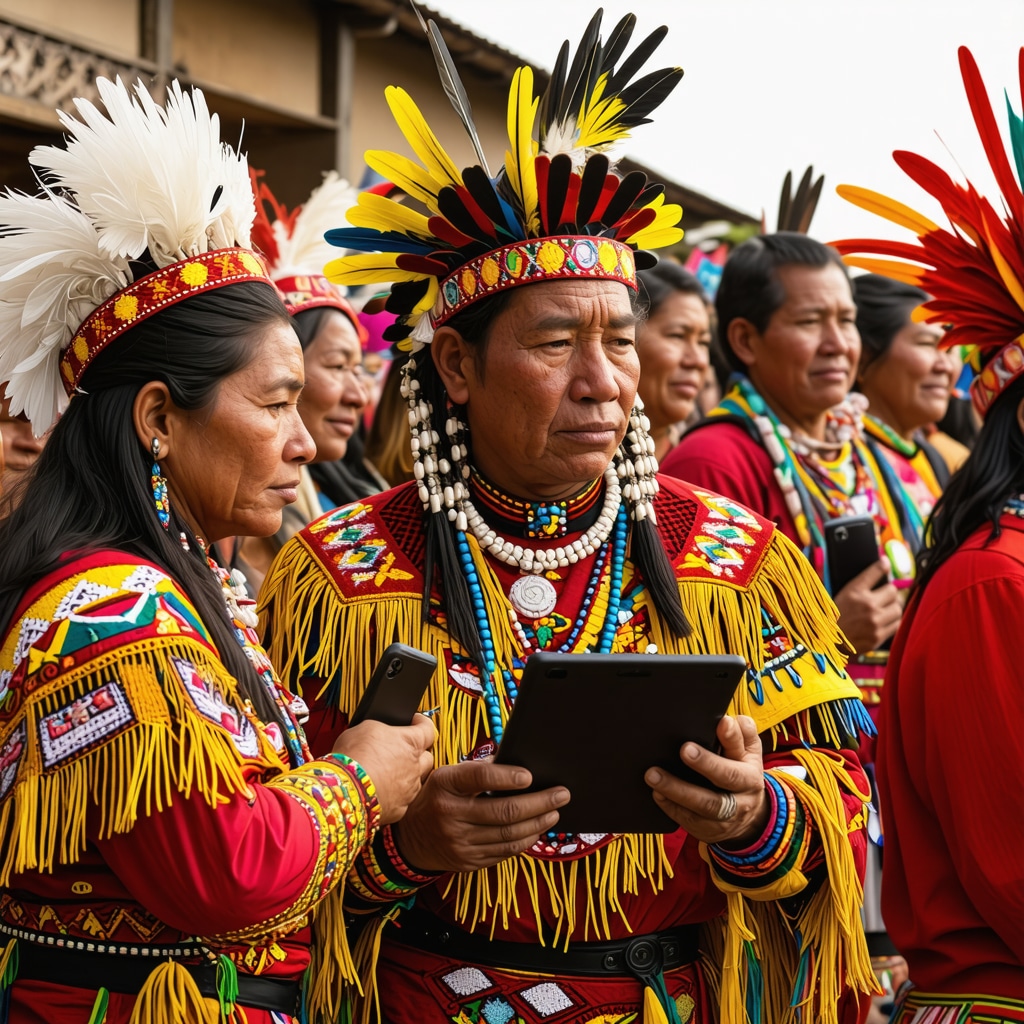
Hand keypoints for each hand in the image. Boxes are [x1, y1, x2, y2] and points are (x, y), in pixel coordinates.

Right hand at [332, 715, 435, 824]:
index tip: (415, 722)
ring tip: (388, 772)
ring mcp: (409, 789)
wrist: (344, 791)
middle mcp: (415, 766)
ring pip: (416, 780)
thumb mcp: (366, 727)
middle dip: (418, 753)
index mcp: (410, 742)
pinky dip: (396, 795)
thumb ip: (383, 728)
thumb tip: (383, 731)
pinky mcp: (399, 809)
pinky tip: (382, 790)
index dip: (421, 723)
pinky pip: (404, 799)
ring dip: (407, 775)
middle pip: (427, 756)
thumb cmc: (353, 757)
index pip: (428, 729)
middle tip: (402, 750)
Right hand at [392, 759, 569, 872]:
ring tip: (554, 812)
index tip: (530, 776)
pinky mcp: (467, 861)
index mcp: (446, 784)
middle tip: (561, 794)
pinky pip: (503, 852)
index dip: (507, 776)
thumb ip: (478, 768)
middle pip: (503, 811)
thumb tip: (516, 760)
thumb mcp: (448, 775)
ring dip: (537, 823)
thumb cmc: (438, 797)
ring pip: (508, 835)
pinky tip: (536, 830)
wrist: (410, 838)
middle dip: (539, 802)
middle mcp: (450, 814)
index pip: (480, 776)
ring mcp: (459, 842)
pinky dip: (524, 841)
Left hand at [644, 715, 768, 846]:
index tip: (721, 722)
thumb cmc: (739, 776)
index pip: (742, 750)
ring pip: (705, 804)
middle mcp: (742, 793)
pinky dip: (671, 806)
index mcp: (749, 769)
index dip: (732, 737)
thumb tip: (734, 720)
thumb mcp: (748, 756)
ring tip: (654, 775)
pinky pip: (689, 819)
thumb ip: (742, 736)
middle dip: (706, 763)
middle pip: (727, 778)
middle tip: (685, 749)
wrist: (748, 822)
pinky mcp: (709, 829)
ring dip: (677, 789)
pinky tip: (657, 793)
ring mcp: (727, 815)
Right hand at [834, 560, 901, 653]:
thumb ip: (864, 580)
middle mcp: (866, 605)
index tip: (885, 563)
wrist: (828, 640)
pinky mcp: (878, 637)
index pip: (875, 572)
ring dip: (893, 608)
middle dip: (890, 593)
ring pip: (898, 609)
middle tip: (884, 595)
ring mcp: (874, 622)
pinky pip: (896, 624)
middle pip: (893, 592)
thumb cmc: (834, 615)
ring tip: (884, 609)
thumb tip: (884, 562)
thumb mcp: (844, 593)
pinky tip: (883, 621)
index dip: (883, 565)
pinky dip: (892, 621)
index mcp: (854, 592)